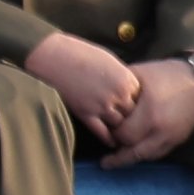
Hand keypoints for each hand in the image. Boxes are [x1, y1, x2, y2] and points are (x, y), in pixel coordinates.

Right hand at [22, 30, 143, 140]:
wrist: (50, 55)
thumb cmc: (77, 52)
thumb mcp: (108, 60)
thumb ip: (121, 76)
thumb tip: (127, 88)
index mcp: (126, 79)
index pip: (142, 99)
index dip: (137, 103)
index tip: (133, 105)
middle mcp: (118, 94)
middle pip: (134, 114)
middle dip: (131, 117)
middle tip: (131, 122)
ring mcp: (102, 105)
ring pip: (120, 125)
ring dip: (120, 128)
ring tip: (123, 134)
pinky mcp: (85, 113)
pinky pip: (102, 132)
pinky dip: (108, 139)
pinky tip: (111, 142)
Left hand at [104, 57, 193, 167]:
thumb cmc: (162, 75)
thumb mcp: (136, 76)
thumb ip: (118, 90)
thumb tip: (98, 99)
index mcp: (150, 113)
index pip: (123, 135)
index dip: (110, 135)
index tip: (102, 132)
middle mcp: (162, 129)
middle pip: (134, 152)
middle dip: (118, 153)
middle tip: (104, 160)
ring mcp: (173, 136)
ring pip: (147, 156)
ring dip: (130, 159)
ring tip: (113, 162)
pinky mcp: (180, 139)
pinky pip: (160, 153)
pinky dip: (145, 155)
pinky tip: (132, 154)